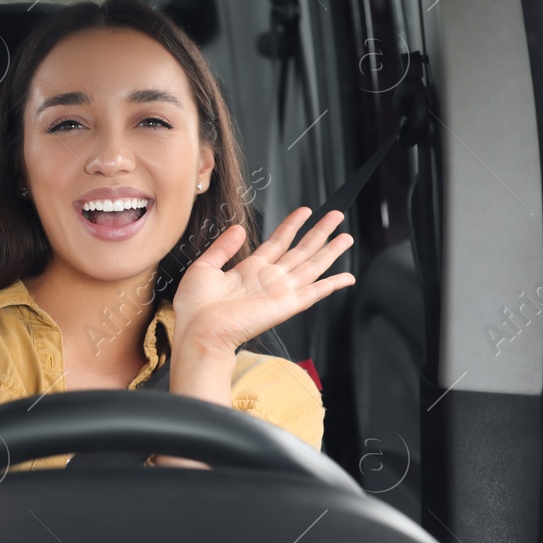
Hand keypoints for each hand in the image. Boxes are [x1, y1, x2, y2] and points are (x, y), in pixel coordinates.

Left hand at [172, 206, 355, 354]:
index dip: (291, 226)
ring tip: (346, 236)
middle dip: (319, 232)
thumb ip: (223, 247)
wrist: (198, 331)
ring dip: (330, 251)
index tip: (305, 211)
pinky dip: (332, 285)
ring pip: (311, 266)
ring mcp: (279, 292)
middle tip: (336, 215)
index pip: (277, 242)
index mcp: (249, 270)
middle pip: (300, 251)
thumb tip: (239, 227)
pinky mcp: (286, 305)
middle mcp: (268, 279)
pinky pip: (314, 292)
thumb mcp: (204, 267)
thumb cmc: (195, 307)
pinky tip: (347, 277)